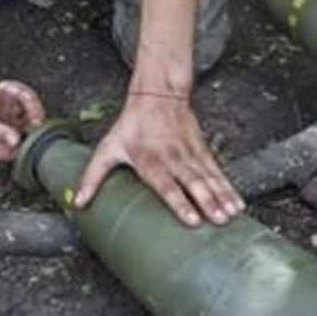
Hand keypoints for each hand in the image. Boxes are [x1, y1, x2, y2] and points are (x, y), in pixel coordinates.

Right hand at [0, 72, 44, 161]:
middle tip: (20, 94)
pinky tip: (4, 86)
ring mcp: (15, 122)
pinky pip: (30, 99)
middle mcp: (10, 138)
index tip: (29, 117)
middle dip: (30, 107)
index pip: (27, 149)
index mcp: (0, 149)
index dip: (32, 133)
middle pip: (37, 129)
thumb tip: (15, 142)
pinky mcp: (17, 107)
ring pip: (36, 111)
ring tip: (5, 87)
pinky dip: (19, 89)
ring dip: (23, 95)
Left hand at [74, 93, 243, 227]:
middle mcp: (173, 160)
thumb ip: (92, 177)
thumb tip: (77, 204)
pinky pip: (217, 172)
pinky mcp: (201, 151)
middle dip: (208, 202)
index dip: (180, 203)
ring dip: (222, 197)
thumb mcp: (108, 149)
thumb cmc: (131, 127)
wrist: (157, 96)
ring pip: (209, 178)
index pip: (167, 186)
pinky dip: (229, 187)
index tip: (194, 220)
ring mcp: (190, 155)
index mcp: (150, 162)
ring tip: (232, 214)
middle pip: (193, 184)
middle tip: (220, 220)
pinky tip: (238, 202)